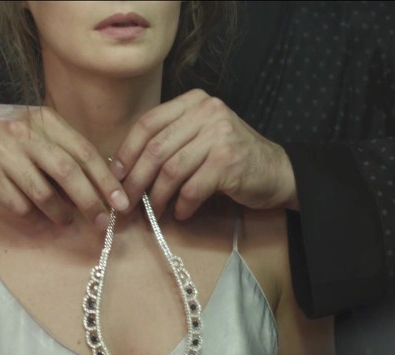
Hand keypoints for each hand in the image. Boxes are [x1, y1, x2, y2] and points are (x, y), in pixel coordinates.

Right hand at [0, 103, 128, 227]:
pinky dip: (33, 216)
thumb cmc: (3, 132)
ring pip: (43, 193)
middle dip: (90, 201)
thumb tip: (102, 179)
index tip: (122, 201)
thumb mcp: (34, 126)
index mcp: (44, 120)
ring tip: (66, 219)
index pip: (84, 151)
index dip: (106, 179)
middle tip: (102, 221)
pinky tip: (38, 217)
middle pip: (68, 172)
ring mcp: (3, 154)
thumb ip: (64, 146)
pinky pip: (18, 204)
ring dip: (61, 213)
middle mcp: (25, 134)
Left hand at [113, 89, 297, 218]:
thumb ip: (172, 140)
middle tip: (127, 203)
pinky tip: (181, 214)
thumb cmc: (234, 158)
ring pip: (171, 170)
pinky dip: (182, 206)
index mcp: (195, 101)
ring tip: (153, 213)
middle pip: (156, 148)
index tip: (116, 176)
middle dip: (136, 180)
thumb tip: (126, 167)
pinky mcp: (229, 162)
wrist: (279, 172)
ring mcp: (220, 135)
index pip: (148, 123)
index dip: (127, 152)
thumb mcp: (203, 136)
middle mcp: (207, 111)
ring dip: (157, 197)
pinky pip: (192, 189)